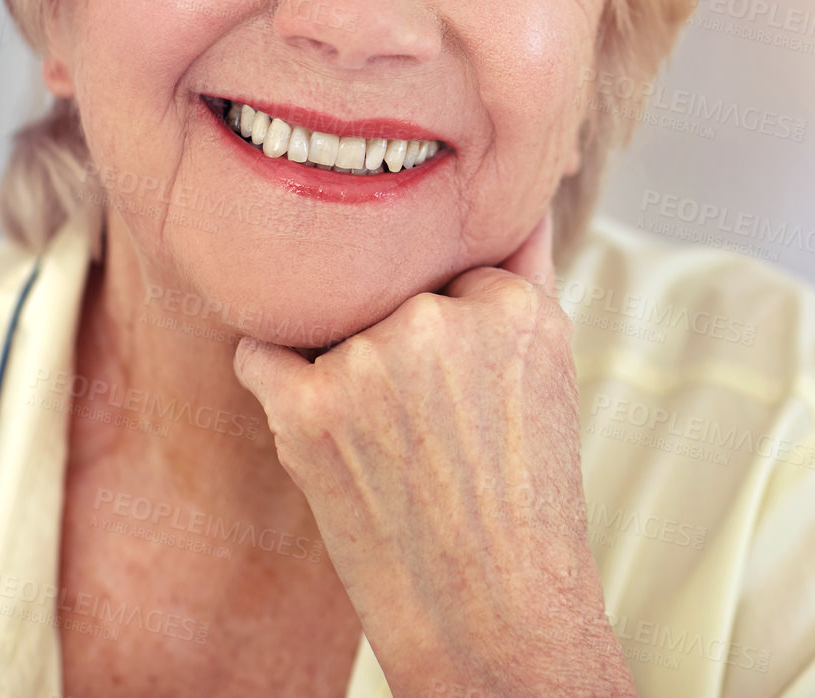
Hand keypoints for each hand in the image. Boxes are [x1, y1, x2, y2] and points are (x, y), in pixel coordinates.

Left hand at [233, 214, 635, 696]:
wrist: (493, 614)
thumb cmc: (527, 499)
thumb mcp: (552, 367)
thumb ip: (524, 271)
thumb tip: (512, 199)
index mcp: (512, 304)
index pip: (451, 268)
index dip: (452, 327)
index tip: (469, 391)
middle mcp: (443, 319)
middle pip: (389, 291)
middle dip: (398, 343)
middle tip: (434, 429)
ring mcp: (372, 362)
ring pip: (329, 318)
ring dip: (344, 364)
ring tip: (394, 448)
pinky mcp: (309, 409)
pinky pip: (262, 351)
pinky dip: (277, 377)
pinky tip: (320, 424)